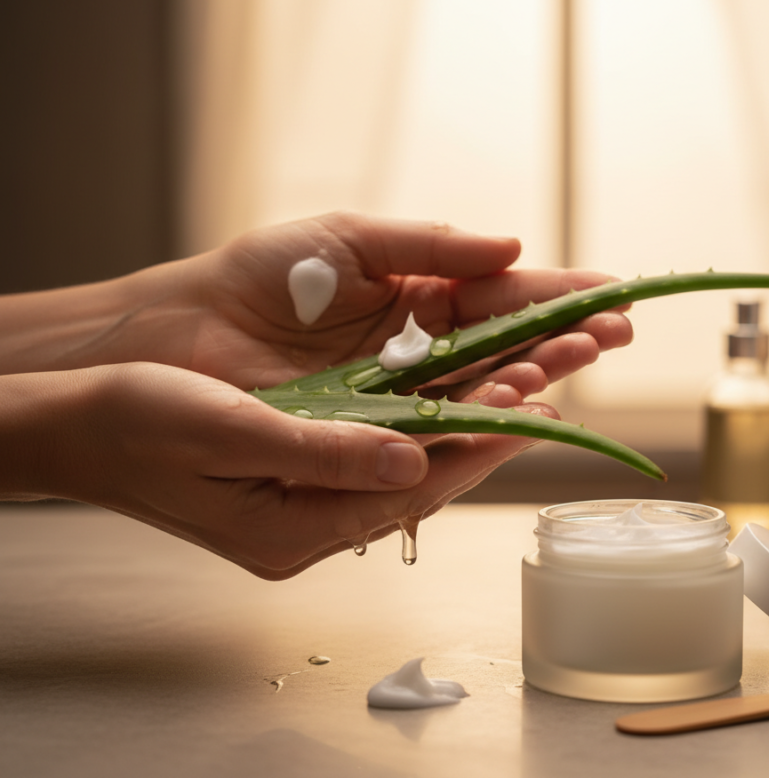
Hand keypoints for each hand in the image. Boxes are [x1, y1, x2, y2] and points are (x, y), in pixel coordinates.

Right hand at [0, 362, 557, 578]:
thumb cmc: (139, 425)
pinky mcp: (311, 460)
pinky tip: (470, 374)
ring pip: (419, 451)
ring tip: (539, 362)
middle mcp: (318, 518)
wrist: (82, 424)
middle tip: (564, 365)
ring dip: (476, 404)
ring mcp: (316, 492)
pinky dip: (432, 404)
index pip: (415, 489)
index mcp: (296, 528)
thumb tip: (413, 464)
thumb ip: (321, 453)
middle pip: (432, 470)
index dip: (480, 442)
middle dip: (500, 416)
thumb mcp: (228, 432)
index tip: (537, 402)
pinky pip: (388, 436)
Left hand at [160, 211, 632, 391]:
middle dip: (564, 338)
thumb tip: (513, 246)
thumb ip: (428, 246)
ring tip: (577, 359)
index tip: (615, 294)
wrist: (191, 328)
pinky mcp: (378, 430)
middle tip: (614, 332)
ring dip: (534, 374)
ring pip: (484, 387)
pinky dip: (481, 417)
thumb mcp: (350, 240)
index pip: (506, 295)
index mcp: (424, 295)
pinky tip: (521, 406)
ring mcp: (405, 392)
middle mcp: (425, 348)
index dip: (560, 296)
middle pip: (509, 346)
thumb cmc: (264, 274)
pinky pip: (439, 425)